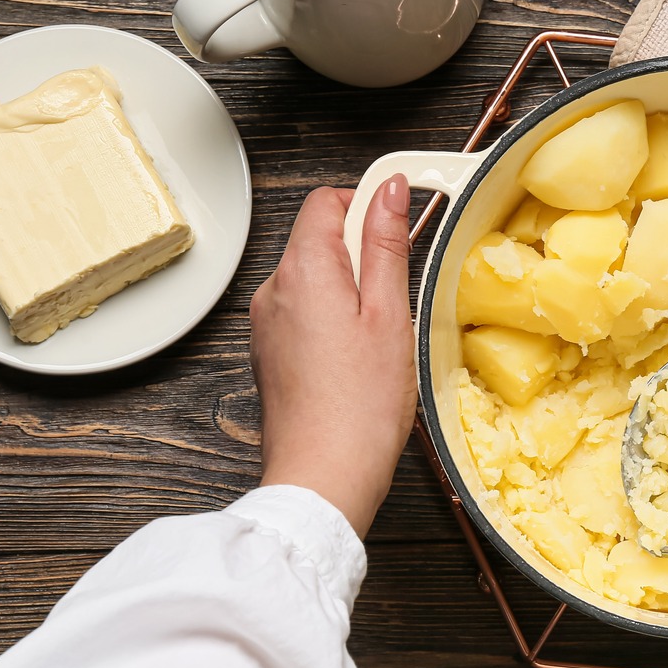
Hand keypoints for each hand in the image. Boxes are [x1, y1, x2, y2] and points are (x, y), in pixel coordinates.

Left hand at [250, 181, 415, 535]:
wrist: (323, 477)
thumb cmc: (360, 406)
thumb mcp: (390, 313)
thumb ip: (387, 244)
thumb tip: (389, 190)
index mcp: (302, 270)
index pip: (326, 200)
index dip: (366, 203)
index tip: (400, 220)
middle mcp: (273, 291)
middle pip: (319, 239)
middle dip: (362, 252)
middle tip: (398, 294)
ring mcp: (267, 324)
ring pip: (314, 278)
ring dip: (349, 289)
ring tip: (380, 333)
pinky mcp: (270, 354)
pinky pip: (304, 313)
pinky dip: (333, 319)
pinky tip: (358, 356)